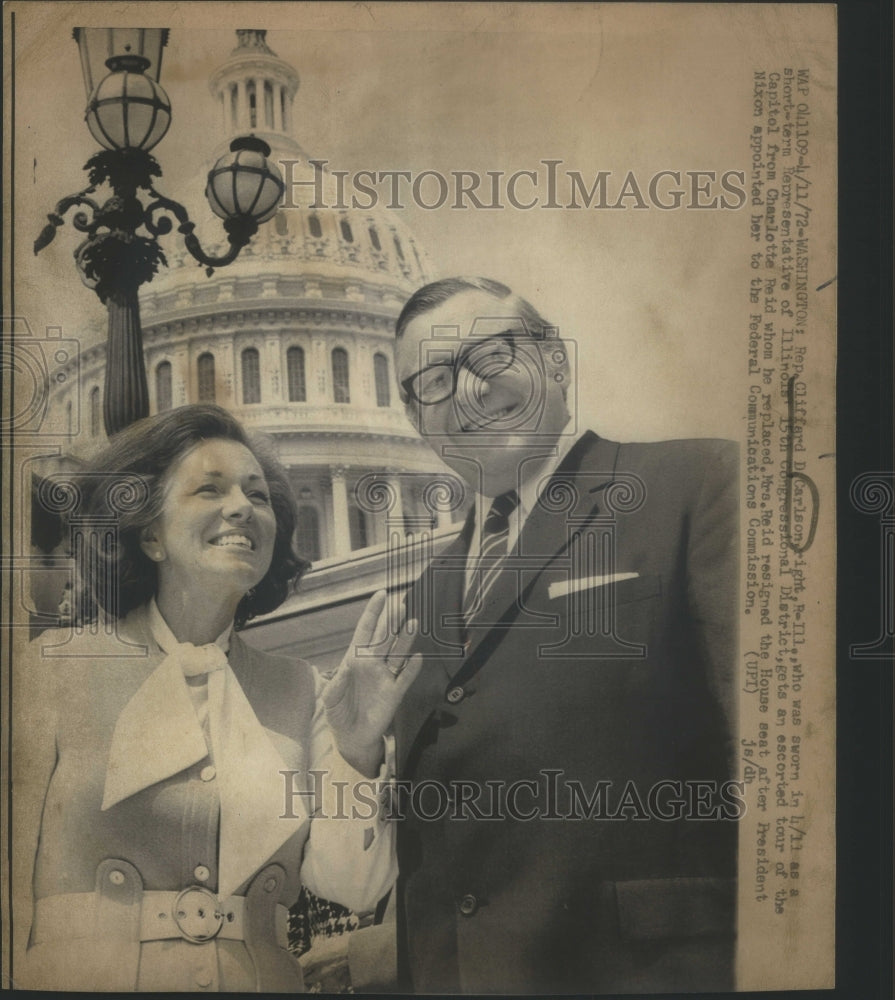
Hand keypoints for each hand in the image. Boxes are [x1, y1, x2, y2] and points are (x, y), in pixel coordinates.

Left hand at [322, 590, 421, 776]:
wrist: (352, 737)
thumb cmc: (338, 713)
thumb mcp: (330, 699)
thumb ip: (337, 684)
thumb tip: (345, 667)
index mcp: (355, 658)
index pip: (366, 630)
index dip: (373, 612)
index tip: (382, 594)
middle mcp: (373, 663)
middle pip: (386, 637)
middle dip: (393, 620)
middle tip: (402, 604)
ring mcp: (385, 676)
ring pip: (399, 652)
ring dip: (406, 639)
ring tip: (414, 623)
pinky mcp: (395, 692)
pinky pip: (406, 677)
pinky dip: (413, 668)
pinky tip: (418, 657)